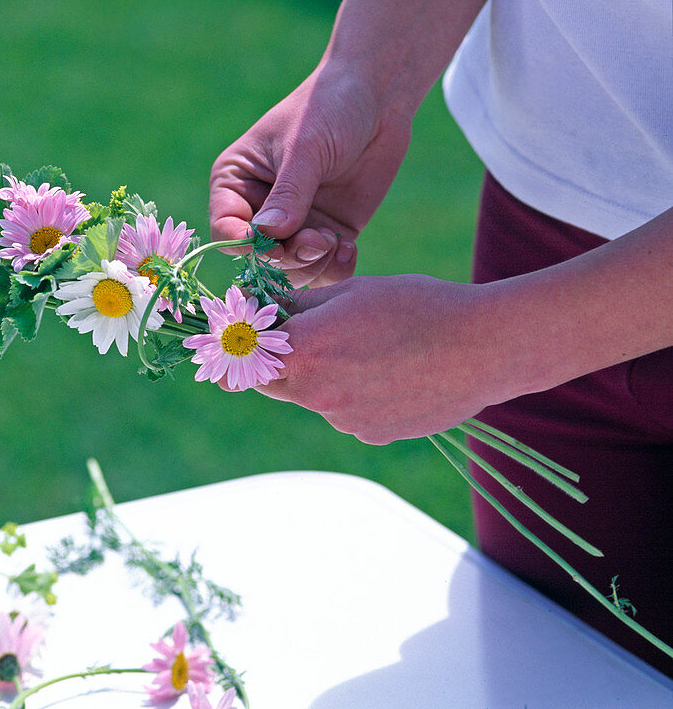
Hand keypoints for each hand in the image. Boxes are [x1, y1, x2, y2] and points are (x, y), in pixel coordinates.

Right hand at [209, 63, 411, 286]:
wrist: (378, 97)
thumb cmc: (328, 108)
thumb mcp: (304, 148)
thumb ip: (288, 194)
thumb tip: (268, 236)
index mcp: (236, 182)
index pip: (225, 228)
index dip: (243, 243)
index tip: (270, 242)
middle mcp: (259, 208)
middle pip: (258, 257)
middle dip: (285, 258)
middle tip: (316, 241)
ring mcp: (294, 224)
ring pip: (290, 270)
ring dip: (311, 265)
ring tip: (334, 242)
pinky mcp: (327, 232)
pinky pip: (323, 268)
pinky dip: (334, 268)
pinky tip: (348, 247)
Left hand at [254, 274, 516, 443]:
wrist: (486, 346)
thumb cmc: (417, 305)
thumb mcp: (350, 291)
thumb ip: (298, 307)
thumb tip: (263, 311)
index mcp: (304, 349)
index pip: (243, 352)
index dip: (240, 340)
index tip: (243, 331)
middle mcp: (316, 392)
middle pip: (268, 381)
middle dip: (272, 361)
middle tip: (299, 336)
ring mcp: (343, 419)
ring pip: (312, 396)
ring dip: (322, 377)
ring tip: (370, 349)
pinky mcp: (370, 435)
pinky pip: (346, 413)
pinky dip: (355, 395)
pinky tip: (392, 372)